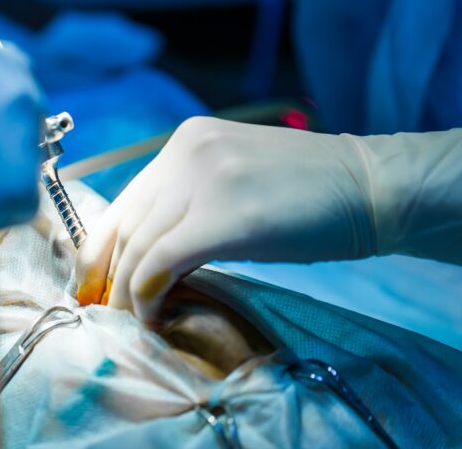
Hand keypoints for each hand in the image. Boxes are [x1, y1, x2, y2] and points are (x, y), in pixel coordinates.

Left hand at [75, 117, 375, 321]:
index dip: (100, 248)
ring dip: (127, 291)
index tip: (93, 283)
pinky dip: (148, 293)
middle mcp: (185, 151)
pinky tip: (152, 314)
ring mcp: (203, 177)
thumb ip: (187, 206)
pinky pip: (162, 259)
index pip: (126, 200)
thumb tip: (148, 258)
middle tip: (102, 309)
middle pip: (125, 223)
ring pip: (139, 244)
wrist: (369, 187)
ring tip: (130, 321)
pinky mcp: (222, 214)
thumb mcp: (233, 187)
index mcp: (185, 141)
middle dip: (105, 274)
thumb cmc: (306, 195)